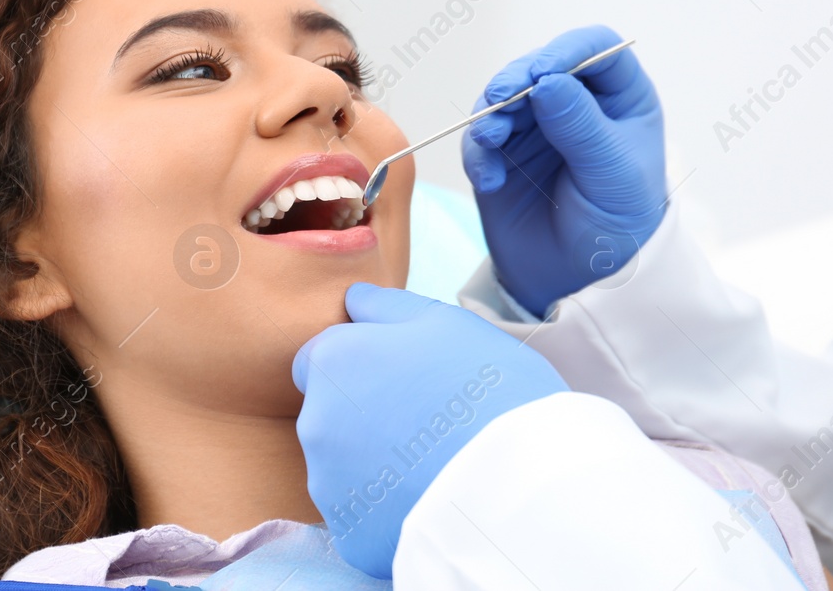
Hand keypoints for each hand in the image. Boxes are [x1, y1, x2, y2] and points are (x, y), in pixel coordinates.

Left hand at [293, 283, 567, 578]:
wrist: (516, 483)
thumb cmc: (487, 388)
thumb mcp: (445, 322)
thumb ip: (387, 307)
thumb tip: (353, 301)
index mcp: (333, 362)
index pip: (320, 358)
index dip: (361, 363)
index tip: (403, 378)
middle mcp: (316, 421)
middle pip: (330, 412)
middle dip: (364, 413)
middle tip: (426, 419)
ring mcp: (328, 484)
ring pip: (342, 465)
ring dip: (374, 461)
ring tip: (433, 460)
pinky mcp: (350, 533)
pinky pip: (363, 514)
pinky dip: (387, 507)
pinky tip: (429, 497)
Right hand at [461, 25, 666, 317]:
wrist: (583, 280)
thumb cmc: (617, 224)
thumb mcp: (611, 174)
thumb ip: (581, 126)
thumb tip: (548, 81)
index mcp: (620, 98)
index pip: (596, 48)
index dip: (568, 51)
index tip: (543, 74)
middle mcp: (576, 104)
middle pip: (540, 66)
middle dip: (517, 79)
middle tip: (501, 100)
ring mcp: (536, 127)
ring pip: (504, 97)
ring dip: (492, 114)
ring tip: (492, 141)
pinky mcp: (502, 154)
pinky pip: (481, 138)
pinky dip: (480, 152)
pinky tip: (491, 178)